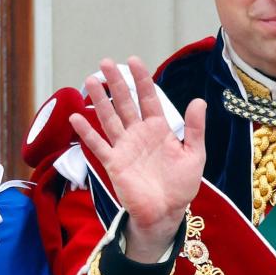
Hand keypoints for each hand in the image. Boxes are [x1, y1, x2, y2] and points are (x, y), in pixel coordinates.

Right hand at [70, 57, 205, 262]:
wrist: (166, 213)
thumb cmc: (181, 185)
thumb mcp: (194, 154)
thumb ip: (194, 128)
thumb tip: (199, 100)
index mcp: (159, 129)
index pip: (148, 98)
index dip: (141, 80)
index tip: (133, 61)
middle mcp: (139, 134)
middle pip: (125, 103)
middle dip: (116, 83)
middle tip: (106, 62)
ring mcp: (124, 147)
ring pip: (110, 118)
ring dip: (99, 101)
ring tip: (89, 80)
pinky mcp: (114, 163)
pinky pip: (98, 145)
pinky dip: (87, 132)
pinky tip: (76, 117)